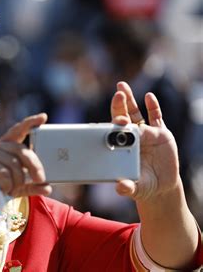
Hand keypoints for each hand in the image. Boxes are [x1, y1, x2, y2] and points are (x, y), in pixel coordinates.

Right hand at [0, 113, 51, 203]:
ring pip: (14, 164)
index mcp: (4, 147)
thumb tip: (48, 188)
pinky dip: (8, 185)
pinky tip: (3, 189)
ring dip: (18, 181)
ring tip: (12, 190)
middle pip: (21, 149)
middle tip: (41, 179)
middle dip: (34, 165)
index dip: (30, 122)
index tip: (43, 117)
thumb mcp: (15, 187)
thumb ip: (31, 186)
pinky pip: (4, 173)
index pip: (17, 130)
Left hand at [111, 81, 180, 200]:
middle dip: (119, 105)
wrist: (160, 185)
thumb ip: (128, 187)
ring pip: (136, 113)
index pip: (114, 132)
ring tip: (122, 86)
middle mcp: (132, 137)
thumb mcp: (136, 188)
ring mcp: (146, 133)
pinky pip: (156, 117)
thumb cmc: (143, 184)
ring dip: (130, 100)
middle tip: (117, 93)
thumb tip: (120, 188)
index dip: (113, 124)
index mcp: (121, 147)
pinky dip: (153, 106)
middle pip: (123, 117)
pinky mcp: (160, 133)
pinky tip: (149, 97)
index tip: (114, 119)